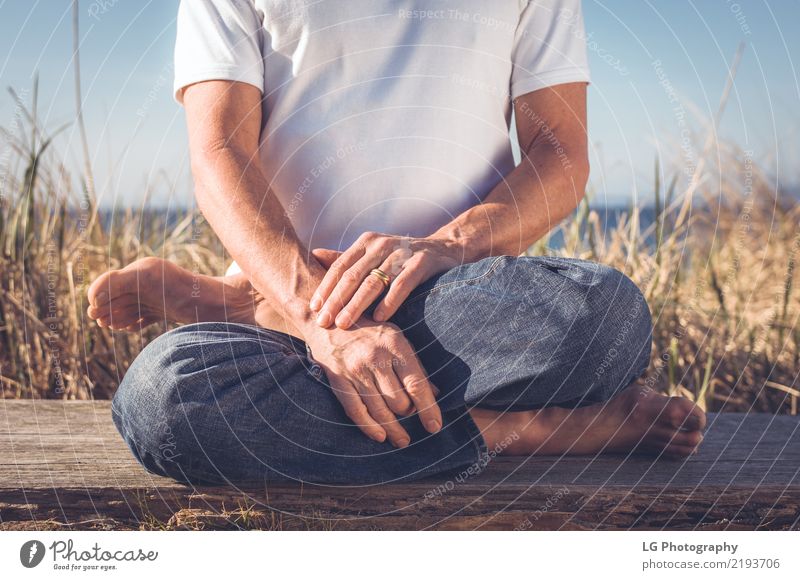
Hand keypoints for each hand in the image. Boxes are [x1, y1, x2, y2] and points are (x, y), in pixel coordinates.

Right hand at [303, 317, 442, 447]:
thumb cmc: (370, 329)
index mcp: (394, 344)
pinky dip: (369, 427)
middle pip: (398, 401)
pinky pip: (355, 410)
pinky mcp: (337, 379)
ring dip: (392, 429)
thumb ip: (414, 365)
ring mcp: (354, 370)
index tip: (434, 426)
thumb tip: (435, 393)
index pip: (416, 384)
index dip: (428, 408)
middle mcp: (375, 358)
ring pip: (379, 409)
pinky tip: (380, 436)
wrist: (330, 316)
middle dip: (408, 413)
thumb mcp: (396, 338)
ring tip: (402, 440)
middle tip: (411, 417)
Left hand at [309, 232, 460, 328]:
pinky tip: (379, 318)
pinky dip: (389, 302)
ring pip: (374, 281)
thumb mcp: (373, 255)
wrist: (444, 249)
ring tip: (345, 324)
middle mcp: (381, 244)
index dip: (325, 288)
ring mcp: (402, 252)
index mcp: (366, 242)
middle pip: (353, 275)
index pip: (340, 267)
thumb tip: (313, 256)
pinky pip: (402, 284)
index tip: (314, 309)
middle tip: (324, 322)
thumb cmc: (401, 258)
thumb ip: (346, 259)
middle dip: (336, 300)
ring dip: (357, 305)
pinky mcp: (422, 262)